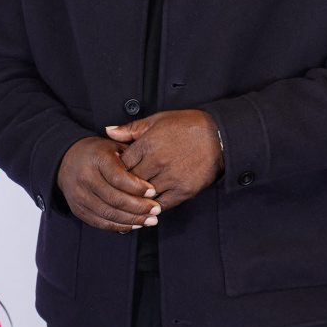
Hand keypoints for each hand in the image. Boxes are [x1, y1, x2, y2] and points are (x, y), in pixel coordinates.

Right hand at [57, 137, 161, 232]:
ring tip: (150, 220)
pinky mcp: (77, 209)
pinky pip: (101, 222)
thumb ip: (133, 156)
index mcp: (96, 158)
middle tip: (156, 209)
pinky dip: (119, 226)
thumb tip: (153, 173)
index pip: (118, 177)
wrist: (68, 160)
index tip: (154, 192)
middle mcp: (85, 177)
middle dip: (138, 207)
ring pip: (108, 214)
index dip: (137, 187)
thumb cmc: (100, 153)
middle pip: (114, 198)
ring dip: (132, 220)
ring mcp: (79, 195)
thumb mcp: (115, 145)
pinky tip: (135, 224)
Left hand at [106, 110, 223, 211]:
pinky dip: (153, 206)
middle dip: (123, 186)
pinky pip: (162, 204)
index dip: (115, 170)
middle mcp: (157, 162)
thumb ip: (131, 129)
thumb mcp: (157, 120)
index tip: (114, 172)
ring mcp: (171, 178)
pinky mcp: (184, 190)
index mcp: (148, 144)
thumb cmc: (187, 125)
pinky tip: (148, 206)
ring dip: (137, 199)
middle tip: (118, 190)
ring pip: (144, 196)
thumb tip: (108, 131)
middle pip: (129, 182)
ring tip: (131, 200)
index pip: (121, 165)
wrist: (219, 136)